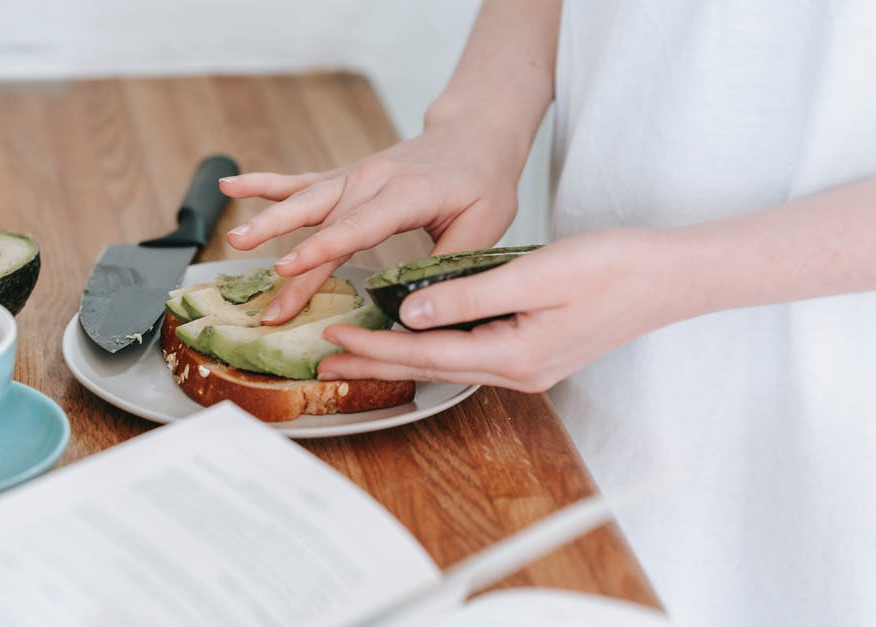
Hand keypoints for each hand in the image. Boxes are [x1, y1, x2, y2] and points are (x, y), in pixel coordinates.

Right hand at [220, 124, 519, 323]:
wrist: (473, 135)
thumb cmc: (483, 183)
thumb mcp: (485, 226)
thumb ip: (450, 264)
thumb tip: (420, 308)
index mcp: (406, 194)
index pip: (356, 227)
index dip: (319, 250)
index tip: (286, 269)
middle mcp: (372, 180)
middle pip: (322, 222)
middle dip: (289, 258)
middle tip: (262, 289)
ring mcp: (353, 176)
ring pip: (303, 200)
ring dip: (267, 221)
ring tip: (234, 239)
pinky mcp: (343, 178)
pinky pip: (298, 182)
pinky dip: (263, 184)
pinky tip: (230, 187)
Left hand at [315, 228, 688, 390]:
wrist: (670, 277)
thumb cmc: (612, 269)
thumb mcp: (534, 275)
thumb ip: (467, 296)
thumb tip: (410, 312)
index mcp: (515, 356)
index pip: (427, 353)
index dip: (376, 345)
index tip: (335, 335)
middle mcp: (518, 370)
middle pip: (429, 367)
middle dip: (375, 362)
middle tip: (326, 358)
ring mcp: (528, 365)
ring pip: (447, 361)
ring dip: (399, 354)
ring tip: (356, 351)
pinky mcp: (534, 350)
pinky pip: (469, 352)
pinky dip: (433, 344)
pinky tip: (415, 336)